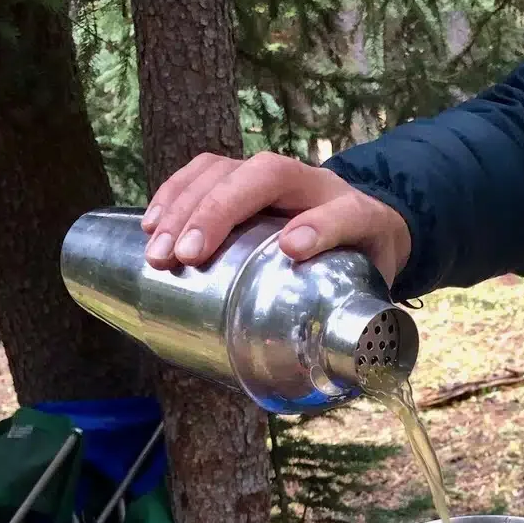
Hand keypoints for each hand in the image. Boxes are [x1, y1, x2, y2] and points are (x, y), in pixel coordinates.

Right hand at [140, 151, 411, 285]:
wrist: (364, 222)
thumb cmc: (361, 260)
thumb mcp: (372, 285)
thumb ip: (361, 312)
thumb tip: (341, 353)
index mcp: (356, 212)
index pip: (342, 212)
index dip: (320, 227)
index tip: (290, 250)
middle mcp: (311, 182)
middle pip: (265, 175)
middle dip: (218, 213)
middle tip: (185, 258)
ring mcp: (273, 173)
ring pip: (225, 169)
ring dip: (184, 207)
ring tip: (158, 252)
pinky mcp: (243, 175)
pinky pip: (203, 171)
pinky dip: (173, 194)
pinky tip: (151, 227)